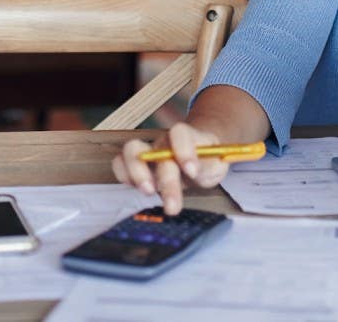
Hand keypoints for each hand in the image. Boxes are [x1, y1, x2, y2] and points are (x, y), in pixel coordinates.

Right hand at [111, 122, 229, 214]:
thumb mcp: (218, 164)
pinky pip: (120, 163)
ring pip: (131, 150)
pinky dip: (124, 176)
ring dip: (136, 172)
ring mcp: (149, 151)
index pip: (180, 132)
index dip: (184, 150)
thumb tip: (193, 172)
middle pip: (157, 151)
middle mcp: (165, 142)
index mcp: (188, 137)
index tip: (192, 171)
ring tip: (149, 191)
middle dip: (165, 179)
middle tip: (172, 205)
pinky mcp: (136, 164)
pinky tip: (139, 189)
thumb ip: (208, 166)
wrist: (199, 156)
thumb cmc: (208, 160)